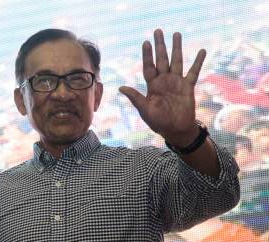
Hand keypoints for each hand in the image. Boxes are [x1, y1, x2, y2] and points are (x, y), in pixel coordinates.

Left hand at [119, 29, 205, 145]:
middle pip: (162, 59)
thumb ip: (135, 97)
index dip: (147, 55)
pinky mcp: (188, 87)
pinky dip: (198, 62)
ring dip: (177, 48)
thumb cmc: (158, 122)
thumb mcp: (145, 110)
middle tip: (158, 30)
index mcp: (152, 86)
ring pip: (177, 61)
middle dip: (160, 45)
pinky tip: (201, 51)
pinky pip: (193, 72)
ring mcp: (176, 82)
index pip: (149, 67)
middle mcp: (164, 81)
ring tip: (176, 34)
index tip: (145, 42)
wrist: (175, 130)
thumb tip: (120, 87)